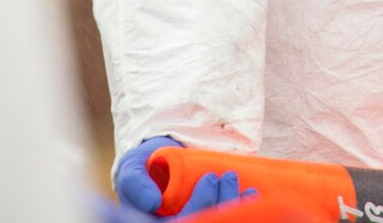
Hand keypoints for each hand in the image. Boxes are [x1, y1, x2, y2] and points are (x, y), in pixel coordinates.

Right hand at [115, 137, 258, 215]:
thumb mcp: (132, 169)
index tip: (210, 178)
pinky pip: (230, 220)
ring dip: (236, 208)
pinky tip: (250, 195)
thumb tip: (152, 203)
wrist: (157, 165)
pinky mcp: (210, 218)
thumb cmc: (142, 169)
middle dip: (221, 204)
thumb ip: (136, 183)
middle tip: (228, 176)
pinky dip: (244, 211)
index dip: (202, 205)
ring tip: (236, 180)